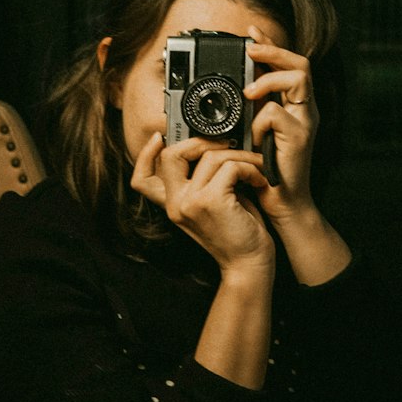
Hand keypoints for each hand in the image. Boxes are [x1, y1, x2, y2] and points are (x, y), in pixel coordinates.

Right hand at [131, 132, 274, 275]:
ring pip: (210, 157)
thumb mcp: (212, 204)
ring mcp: (190, 202)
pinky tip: (259, 179)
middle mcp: (176, 204)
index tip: (159, 137)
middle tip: (228, 145)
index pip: (141, 179)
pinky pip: (230, 166)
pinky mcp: (211, 201)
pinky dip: (250, 168)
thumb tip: (210, 144)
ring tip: (255, 166)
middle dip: (202, 141)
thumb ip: (203, 180)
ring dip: (240, 155)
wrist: (249, 264)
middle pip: (171, 155)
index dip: (145, 154)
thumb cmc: (238, 232)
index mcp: (173, 205)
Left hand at [243, 26, 317, 223]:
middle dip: (273, 51)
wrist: (280, 203)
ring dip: (269, 79)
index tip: (251, 32)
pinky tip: (253, 137)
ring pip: (298, 78)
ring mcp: (305, 122)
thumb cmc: (264, 171)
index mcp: (293, 105)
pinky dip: (260, 121)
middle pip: (299, 63)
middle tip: (250, 51)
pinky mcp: (300, 137)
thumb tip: (233, 90)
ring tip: (248, 92)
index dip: (270, 45)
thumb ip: (250, 111)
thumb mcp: (253, 133)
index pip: (288, 64)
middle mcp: (304, 109)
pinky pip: (277, 113)